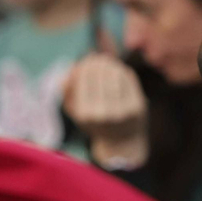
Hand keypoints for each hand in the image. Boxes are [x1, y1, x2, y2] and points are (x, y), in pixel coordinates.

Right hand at [64, 52, 148, 167]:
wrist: (121, 142)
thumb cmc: (95, 121)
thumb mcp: (75, 111)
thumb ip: (67, 93)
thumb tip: (64, 77)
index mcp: (85, 114)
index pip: (84, 78)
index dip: (85, 65)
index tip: (86, 61)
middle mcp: (104, 113)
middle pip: (100, 74)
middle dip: (98, 62)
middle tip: (98, 58)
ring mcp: (123, 110)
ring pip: (115, 74)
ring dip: (111, 65)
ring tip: (107, 63)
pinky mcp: (138, 107)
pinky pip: (129, 80)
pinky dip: (123, 71)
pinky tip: (119, 70)